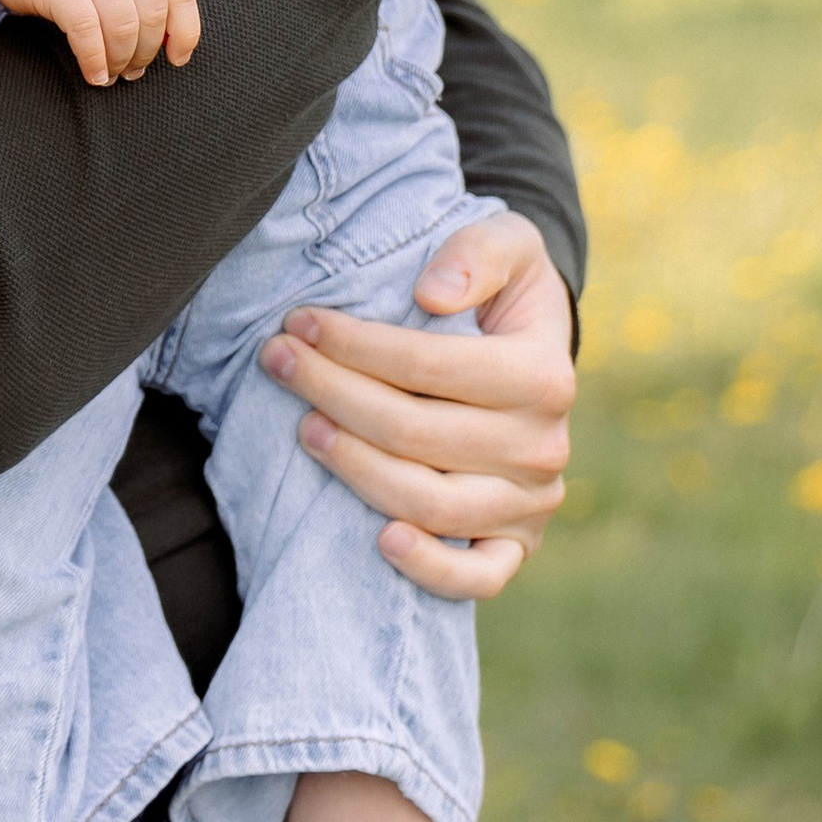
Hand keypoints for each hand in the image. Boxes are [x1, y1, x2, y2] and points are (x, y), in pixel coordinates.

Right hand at [0, 0, 199, 86]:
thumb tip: (172, 44)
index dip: (185, 33)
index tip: (175, 60)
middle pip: (151, 15)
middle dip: (146, 52)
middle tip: (133, 71)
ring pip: (122, 26)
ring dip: (121, 60)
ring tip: (113, 74)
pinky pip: (86, 31)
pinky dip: (95, 60)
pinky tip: (94, 74)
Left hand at [259, 207, 572, 602]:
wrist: (528, 351)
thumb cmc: (502, 292)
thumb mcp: (505, 244)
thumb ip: (475, 253)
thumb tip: (432, 295)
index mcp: (544, 374)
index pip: (431, 365)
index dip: (356, 344)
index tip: (299, 322)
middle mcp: (544, 446)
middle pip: (414, 432)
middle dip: (333, 392)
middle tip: (278, 361)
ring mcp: (530, 503)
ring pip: (430, 502)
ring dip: (355, 467)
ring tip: (304, 427)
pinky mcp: (514, 545)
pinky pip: (477, 576)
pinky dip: (431, 568)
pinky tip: (380, 540)